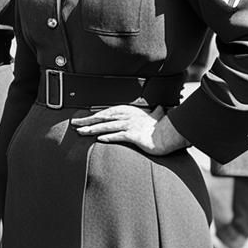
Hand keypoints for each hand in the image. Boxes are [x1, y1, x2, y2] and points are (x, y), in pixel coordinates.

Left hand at [71, 105, 188, 155]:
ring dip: (93, 129)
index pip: (107, 113)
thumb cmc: (163, 127)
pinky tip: (99, 139)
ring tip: (81, 132)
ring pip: (108, 127)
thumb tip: (160, 108)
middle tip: (75, 124)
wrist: (172, 135)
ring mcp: (131, 126)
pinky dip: (109, 137)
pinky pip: (119, 136)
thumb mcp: (158, 116)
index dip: (94, 116)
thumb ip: (156, 112)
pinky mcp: (135, 136)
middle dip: (88, 121)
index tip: (82, 119)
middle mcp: (128, 117)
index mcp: (130, 112)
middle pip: (104, 119)